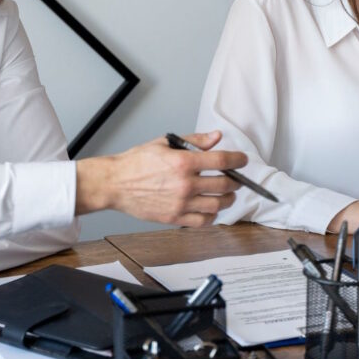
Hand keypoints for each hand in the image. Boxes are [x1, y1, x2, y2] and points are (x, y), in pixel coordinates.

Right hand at [76, 131, 245, 226]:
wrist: (115, 183)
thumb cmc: (136, 162)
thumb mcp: (165, 143)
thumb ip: (194, 141)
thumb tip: (216, 137)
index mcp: (183, 162)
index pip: (222, 161)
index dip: (238, 160)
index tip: (242, 160)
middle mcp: (185, 184)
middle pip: (224, 185)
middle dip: (235, 181)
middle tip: (235, 179)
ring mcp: (180, 203)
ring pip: (217, 205)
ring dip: (227, 199)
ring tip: (226, 195)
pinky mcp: (174, 218)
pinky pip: (203, 221)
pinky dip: (212, 216)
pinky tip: (211, 209)